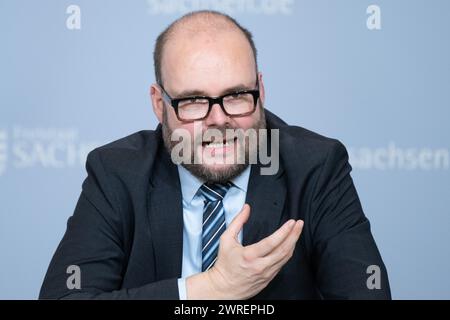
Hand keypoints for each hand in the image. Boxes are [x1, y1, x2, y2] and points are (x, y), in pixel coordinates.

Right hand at [186, 204, 303, 298]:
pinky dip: (287, 253)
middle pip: (284, 250)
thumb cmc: (224, 264)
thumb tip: (246, 208)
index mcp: (250, 255)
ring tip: (297, 232)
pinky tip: (289, 245)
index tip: (292, 222)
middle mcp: (260, 266)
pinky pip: (282, 264)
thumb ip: (237, 222)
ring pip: (285, 258)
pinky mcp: (269, 279)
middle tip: (300, 224)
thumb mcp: (226, 240)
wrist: (224, 288)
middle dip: (294, 235)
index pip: (272, 242)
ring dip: (293, 243)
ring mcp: (266, 274)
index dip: (284, 231)